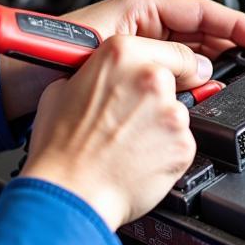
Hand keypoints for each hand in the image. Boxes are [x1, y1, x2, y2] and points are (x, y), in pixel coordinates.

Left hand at [0, 0, 244, 120]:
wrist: (6, 92)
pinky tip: (196, 103)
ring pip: (186, 61)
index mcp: (137, 8)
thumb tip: (197, 69)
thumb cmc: (40, 59)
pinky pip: (167, 82)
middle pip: (199, 37)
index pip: (203, 12)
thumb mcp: (110, 48)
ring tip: (230, 88)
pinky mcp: (124, 80)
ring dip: (209, 74)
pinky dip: (186, 91)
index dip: (238, 27)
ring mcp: (133, 55)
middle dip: (228, 52)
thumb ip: (160, 55)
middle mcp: (138, 28)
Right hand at [18, 34, 199, 229]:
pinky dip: (167, 151)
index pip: (172, 51)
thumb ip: (96, 74)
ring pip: (177, 113)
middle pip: (176, 81)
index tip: (167, 77)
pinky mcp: (183, 144)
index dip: (167, 67)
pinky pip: (181, 142)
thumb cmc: (61, 148)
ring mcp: (171, 111)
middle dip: (158, 99)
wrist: (70, 193)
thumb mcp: (63, 89)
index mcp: (122, 54)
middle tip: (132, 120)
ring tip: (129, 143)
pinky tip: (140, 159)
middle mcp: (151, 77)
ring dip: (162, 126)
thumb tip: (105, 76)